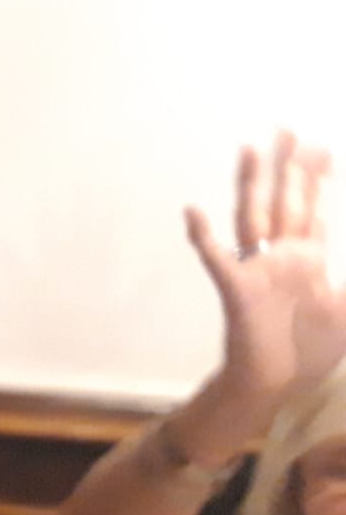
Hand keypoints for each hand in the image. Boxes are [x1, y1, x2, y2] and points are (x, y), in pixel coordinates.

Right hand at [186, 132, 345, 405]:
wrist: (278, 385)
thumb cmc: (311, 354)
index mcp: (309, 261)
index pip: (313, 209)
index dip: (317, 178)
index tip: (321, 146)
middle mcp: (282, 257)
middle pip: (285, 200)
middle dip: (288, 165)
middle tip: (287, 128)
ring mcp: (258, 270)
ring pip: (253, 216)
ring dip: (250, 184)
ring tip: (248, 149)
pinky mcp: (237, 290)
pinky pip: (217, 258)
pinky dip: (204, 237)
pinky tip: (194, 212)